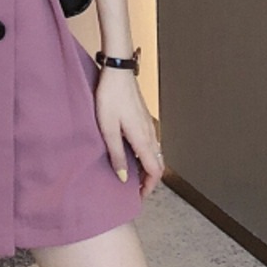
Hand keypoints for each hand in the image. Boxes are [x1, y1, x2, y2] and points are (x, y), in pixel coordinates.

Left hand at [95, 67, 163, 197]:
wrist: (118, 70)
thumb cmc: (111, 97)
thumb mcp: (108, 128)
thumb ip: (117, 154)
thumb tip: (124, 177)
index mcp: (143, 139)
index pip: (155, 171)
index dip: (149, 187)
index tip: (138, 196)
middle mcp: (150, 133)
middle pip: (158, 163)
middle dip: (149, 179)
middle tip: (134, 187)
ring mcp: (148, 124)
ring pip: (155, 152)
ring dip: (147, 166)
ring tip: (130, 172)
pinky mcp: (143, 117)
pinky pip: (150, 142)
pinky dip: (145, 154)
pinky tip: (130, 151)